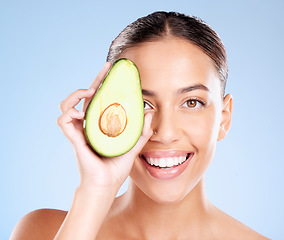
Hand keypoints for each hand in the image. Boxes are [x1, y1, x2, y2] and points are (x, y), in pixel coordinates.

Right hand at [57, 62, 152, 194]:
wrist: (106, 185)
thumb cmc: (116, 168)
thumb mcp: (133, 146)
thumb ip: (141, 131)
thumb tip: (149, 112)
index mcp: (100, 125)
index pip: (99, 99)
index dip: (104, 83)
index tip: (112, 70)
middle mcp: (88, 125)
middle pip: (85, 97)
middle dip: (94, 79)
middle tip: (106, 69)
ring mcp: (80, 131)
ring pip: (66, 105)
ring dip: (75, 95)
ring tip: (89, 93)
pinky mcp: (74, 139)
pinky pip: (63, 121)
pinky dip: (68, 113)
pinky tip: (81, 114)